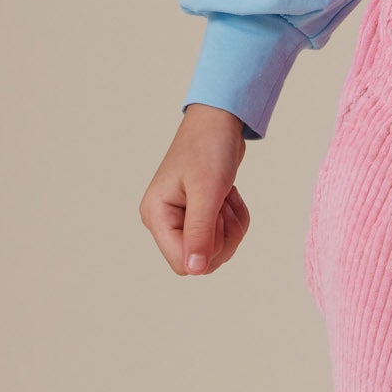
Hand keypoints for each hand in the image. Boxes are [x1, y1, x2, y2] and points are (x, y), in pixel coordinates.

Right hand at [140, 105, 251, 273]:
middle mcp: (164, 221)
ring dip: (232, 225)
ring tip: (226, 196)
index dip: (208, 249)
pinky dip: (235, 217)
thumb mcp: (207, 191)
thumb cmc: (208, 148)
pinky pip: (223, 235)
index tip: (215, 218)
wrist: (219, 121)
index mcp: (156, 215)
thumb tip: (195, 270)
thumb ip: (200, 233)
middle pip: (202, 260)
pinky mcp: (198, 215)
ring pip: (216, 250)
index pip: (182, 263)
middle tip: (223, 204)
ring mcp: (181, 219)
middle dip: (224, 236)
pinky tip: (229, 195)